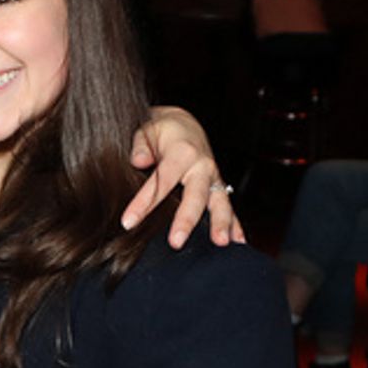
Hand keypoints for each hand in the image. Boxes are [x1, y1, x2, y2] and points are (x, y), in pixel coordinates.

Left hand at [123, 106, 244, 248]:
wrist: (184, 124)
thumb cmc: (162, 130)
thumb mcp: (147, 131)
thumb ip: (140, 146)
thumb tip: (138, 161)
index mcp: (181, 153)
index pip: (161, 181)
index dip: (144, 203)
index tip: (129, 222)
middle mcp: (202, 166)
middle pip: (195, 197)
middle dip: (186, 220)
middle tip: (176, 242)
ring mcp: (213, 178)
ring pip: (220, 202)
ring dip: (221, 223)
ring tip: (220, 242)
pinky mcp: (218, 186)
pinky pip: (230, 206)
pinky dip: (236, 223)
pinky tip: (238, 241)